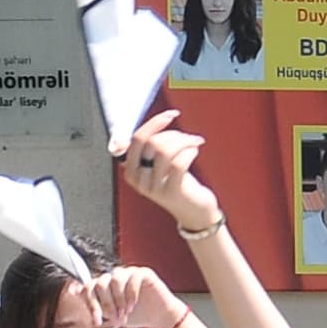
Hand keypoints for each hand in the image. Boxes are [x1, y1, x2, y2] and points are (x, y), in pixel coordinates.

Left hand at [86, 265, 186, 327]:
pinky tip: (133, 305)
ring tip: (125, 313)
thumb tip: (82, 309)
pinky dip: (130, 294)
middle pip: (100, 283)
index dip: (91, 303)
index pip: (89, 287)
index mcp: (104, 286)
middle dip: (106, 304)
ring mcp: (128, 273)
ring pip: (114, 280)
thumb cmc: (137, 317)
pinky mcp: (142, 273)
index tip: (97, 319)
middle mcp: (114, 277)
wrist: (160, 318)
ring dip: (119, 300)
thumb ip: (98, 311)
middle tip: (115, 318)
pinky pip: (132, 278)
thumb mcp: (112, 317)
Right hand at [116, 112, 221, 234]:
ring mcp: (153, 187)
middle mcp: (137, 179)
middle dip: (174, 134)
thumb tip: (149, 126)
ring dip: (184, 141)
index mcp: (131, 169)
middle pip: (151, 142)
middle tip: (189, 138)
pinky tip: (195, 151)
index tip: (171, 115)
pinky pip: (178, 163)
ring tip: (194, 143)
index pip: (137, 139)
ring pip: (165, 151)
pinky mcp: (170, 193)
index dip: (155, 123)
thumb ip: (151, 148)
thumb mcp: (160, 166)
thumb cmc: (179, 185)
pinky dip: (189, 152)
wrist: (194, 213)